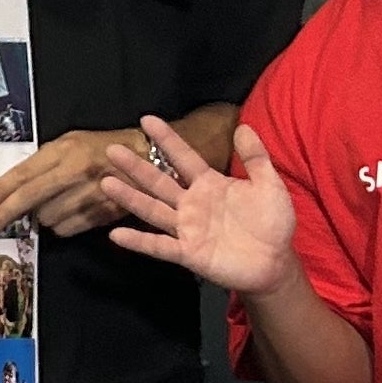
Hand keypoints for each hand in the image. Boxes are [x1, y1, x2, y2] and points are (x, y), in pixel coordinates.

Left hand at [0, 127, 144, 236]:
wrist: (146, 158)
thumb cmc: (100, 148)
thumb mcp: (69, 144)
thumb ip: (41, 164)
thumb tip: (7, 188)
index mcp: (65, 151)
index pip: (25, 173)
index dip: (1, 190)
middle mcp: (76, 172)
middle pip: (31, 199)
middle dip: (6, 214)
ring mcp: (90, 195)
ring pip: (47, 218)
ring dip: (41, 217)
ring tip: (52, 203)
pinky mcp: (102, 214)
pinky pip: (66, 229)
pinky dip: (60, 225)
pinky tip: (68, 211)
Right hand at [100, 118, 298, 296]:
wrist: (275, 262)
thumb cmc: (272, 223)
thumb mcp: (269, 185)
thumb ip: (255, 158)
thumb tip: (244, 126)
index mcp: (209, 184)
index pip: (183, 157)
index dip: (166, 139)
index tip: (146, 120)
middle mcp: (191, 204)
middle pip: (158, 181)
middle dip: (136, 167)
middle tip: (112, 150)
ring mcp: (187, 228)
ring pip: (152, 210)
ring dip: (129, 198)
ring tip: (106, 183)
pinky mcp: (188, 252)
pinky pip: (159, 246)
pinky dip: (138, 241)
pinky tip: (116, 235)